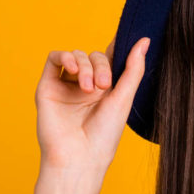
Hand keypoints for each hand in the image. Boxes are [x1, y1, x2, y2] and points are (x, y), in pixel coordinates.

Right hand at [35, 37, 149, 173]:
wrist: (79, 156)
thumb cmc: (104, 135)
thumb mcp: (125, 97)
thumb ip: (133, 68)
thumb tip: (145, 40)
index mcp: (107, 88)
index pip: (111, 58)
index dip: (117, 47)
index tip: (127, 37)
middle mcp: (86, 85)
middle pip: (94, 56)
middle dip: (101, 66)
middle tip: (104, 86)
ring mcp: (67, 85)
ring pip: (76, 56)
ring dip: (86, 66)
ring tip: (89, 89)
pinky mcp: (48, 86)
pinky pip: (54, 59)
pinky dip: (65, 57)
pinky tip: (74, 70)